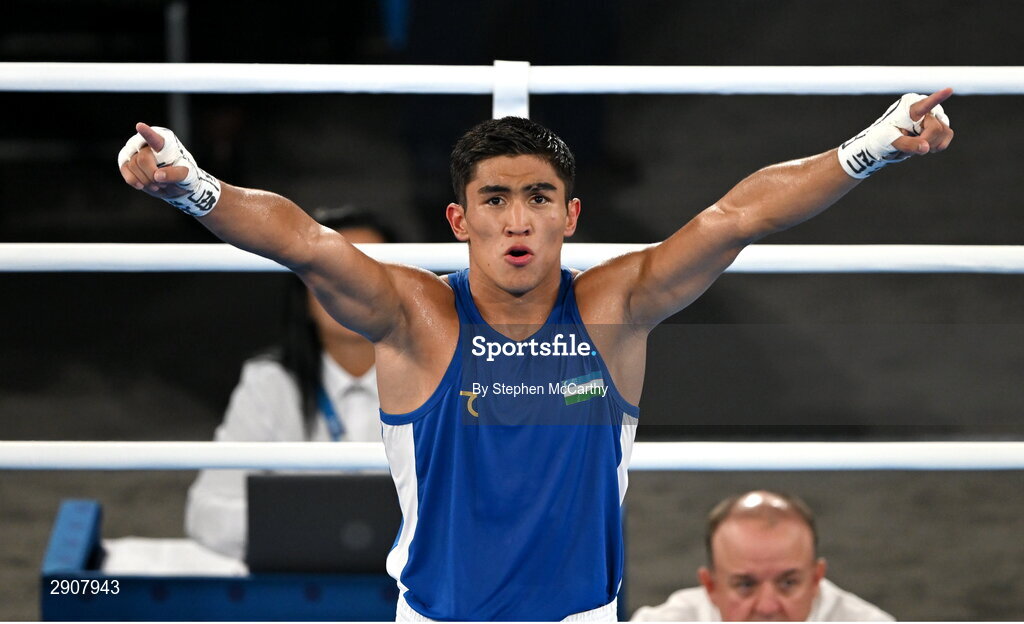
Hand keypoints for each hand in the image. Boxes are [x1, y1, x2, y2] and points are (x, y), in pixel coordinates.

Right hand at [118, 122, 189, 199]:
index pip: (155, 138)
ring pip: (133, 165)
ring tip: (157, 184)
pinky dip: (133, 180)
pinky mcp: (128, 162)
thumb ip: (174, 174)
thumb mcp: (186, 176)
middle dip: (152, 175)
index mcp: (164, 143)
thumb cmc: (183, 176)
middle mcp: (147, 144)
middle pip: (143, 159)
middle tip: (163, 183)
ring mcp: (136, 152)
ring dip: (145, 180)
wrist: (175, 185)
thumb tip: (157, 175)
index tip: (140, 126)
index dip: (147, 133)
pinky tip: (141, 185)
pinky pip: (125, 169)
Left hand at [838, 88, 954, 178]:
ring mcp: (934, 119)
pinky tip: (925, 146)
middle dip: (925, 141)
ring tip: (915, 143)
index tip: (948, 90)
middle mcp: (925, 110)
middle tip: (910, 146)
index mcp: (910, 108)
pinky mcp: (940, 128)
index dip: (937, 97)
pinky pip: (947, 137)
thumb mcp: (889, 140)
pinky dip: (937, 146)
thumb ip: (907, 144)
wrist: (886, 143)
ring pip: (944, 133)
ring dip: (930, 144)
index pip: (925, 104)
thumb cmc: (884, 137)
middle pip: (935, 128)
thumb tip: (926, 148)